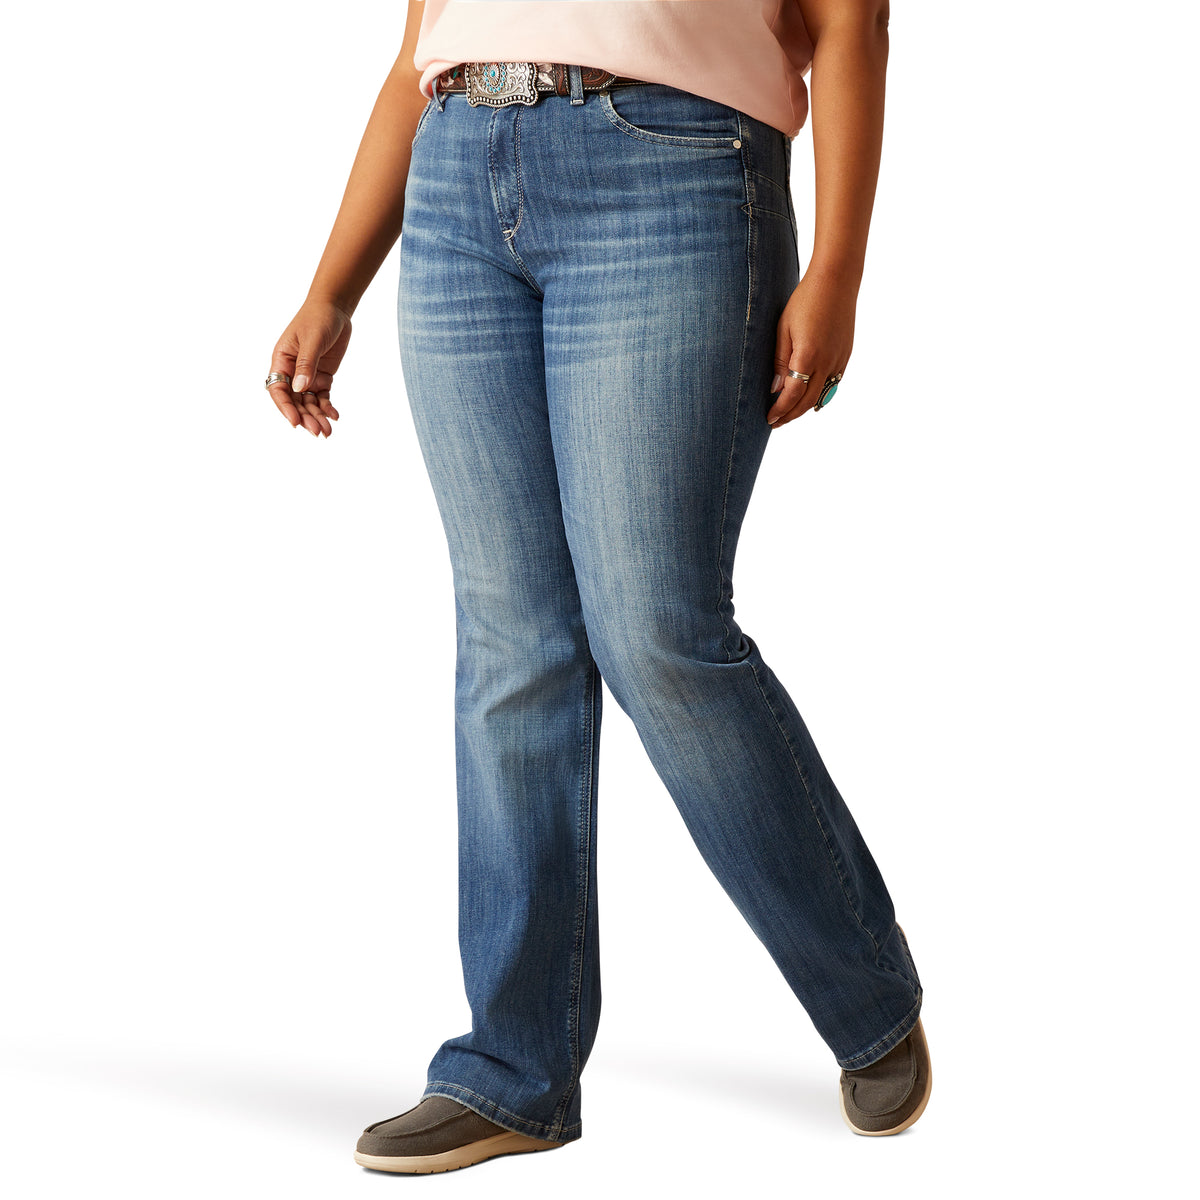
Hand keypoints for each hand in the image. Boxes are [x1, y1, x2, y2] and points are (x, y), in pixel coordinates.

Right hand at [266, 299, 352, 436]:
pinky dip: (327, 407)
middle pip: (295, 400)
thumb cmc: (318, 318)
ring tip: (327, 431)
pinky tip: (334, 416)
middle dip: (305, 417)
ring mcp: (307, 374)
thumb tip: (300, 389)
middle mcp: (292, 370)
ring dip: (316, 416)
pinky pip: (323, 396)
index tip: (295, 422)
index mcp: (281, 360)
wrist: (335, 308)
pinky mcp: (322, 376)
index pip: (278, 389)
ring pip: (309, 402)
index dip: (285, 407)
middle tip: (317, 432)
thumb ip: (306, 364)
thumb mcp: (312, 340)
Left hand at [766, 267, 856, 427]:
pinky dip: (820, 395)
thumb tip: (774, 388)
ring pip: (822, 395)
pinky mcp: (846, 354)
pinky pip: (833, 383)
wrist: (836, 281)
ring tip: (789, 413)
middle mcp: (827, 362)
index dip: (780, 410)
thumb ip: (780, 360)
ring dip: (805, 408)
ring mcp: (839, 359)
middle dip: (790, 415)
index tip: (769, 419)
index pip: (792, 395)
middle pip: (807, 401)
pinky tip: (809, 397)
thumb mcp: (783, 329)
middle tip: (776, 423)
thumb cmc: (805, 301)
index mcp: (808, 356)